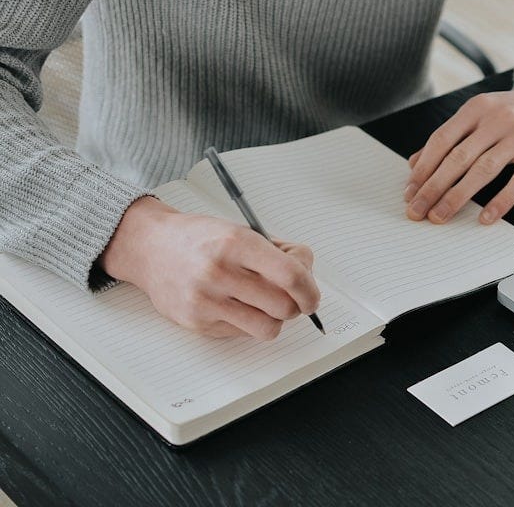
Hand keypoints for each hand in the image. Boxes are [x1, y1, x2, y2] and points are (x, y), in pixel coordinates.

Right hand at [99, 196, 320, 339]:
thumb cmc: (200, 238)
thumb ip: (279, 252)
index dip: (310, 289)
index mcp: (236, 243)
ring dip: (275, 319)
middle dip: (296, 305)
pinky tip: (239, 305)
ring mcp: (206, 301)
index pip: (290, 275)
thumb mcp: (242, 230)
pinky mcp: (197, 322)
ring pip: (267, 328)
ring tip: (266, 304)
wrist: (151, 247)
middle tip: (293, 297)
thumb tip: (307, 273)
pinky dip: (250, 322)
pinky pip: (243, 334)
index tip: (312, 295)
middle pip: (283, 307)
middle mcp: (219, 272)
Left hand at [404, 80, 513, 223]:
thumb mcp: (481, 115)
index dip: (423, 168)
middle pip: (458, 157)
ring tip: (440, 216)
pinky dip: (501, 201)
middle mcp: (497, 119)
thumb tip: (415, 163)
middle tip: (417, 210)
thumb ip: (450, 137)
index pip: (442, 140)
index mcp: (477, 108)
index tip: (410, 191)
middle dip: (433, 187)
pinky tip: (485, 218)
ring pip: (484, 170)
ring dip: (458, 196)